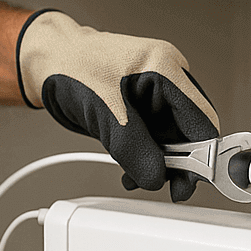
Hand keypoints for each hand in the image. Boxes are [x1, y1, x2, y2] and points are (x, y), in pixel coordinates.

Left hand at [16, 10, 220, 201]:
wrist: (47, 62)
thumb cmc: (70, 66)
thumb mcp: (103, 112)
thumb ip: (133, 148)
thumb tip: (156, 177)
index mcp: (165, 67)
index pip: (201, 118)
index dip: (203, 153)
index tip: (196, 180)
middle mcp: (166, 79)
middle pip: (190, 131)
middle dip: (180, 163)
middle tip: (170, 188)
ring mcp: (154, 94)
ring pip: (172, 140)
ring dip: (159, 164)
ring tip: (137, 178)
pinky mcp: (142, 108)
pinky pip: (154, 139)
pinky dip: (145, 157)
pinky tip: (131, 170)